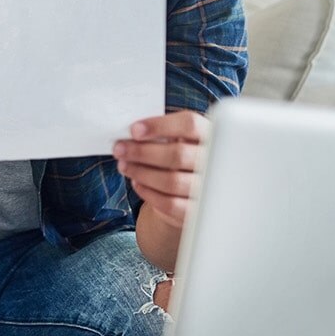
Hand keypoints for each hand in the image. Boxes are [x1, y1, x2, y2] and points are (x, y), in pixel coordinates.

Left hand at [115, 110, 208, 227]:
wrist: (192, 191)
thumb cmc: (179, 158)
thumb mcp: (176, 140)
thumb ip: (161, 134)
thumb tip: (129, 136)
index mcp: (209, 135)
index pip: (190, 124)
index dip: (160, 125)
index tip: (134, 130)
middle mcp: (214, 161)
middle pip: (178, 154)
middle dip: (141, 152)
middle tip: (120, 149)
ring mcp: (208, 188)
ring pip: (171, 181)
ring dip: (140, 172)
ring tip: (124, 165)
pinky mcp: (197, 211)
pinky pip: (169, 203)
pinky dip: (147, 192)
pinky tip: (137, 182)